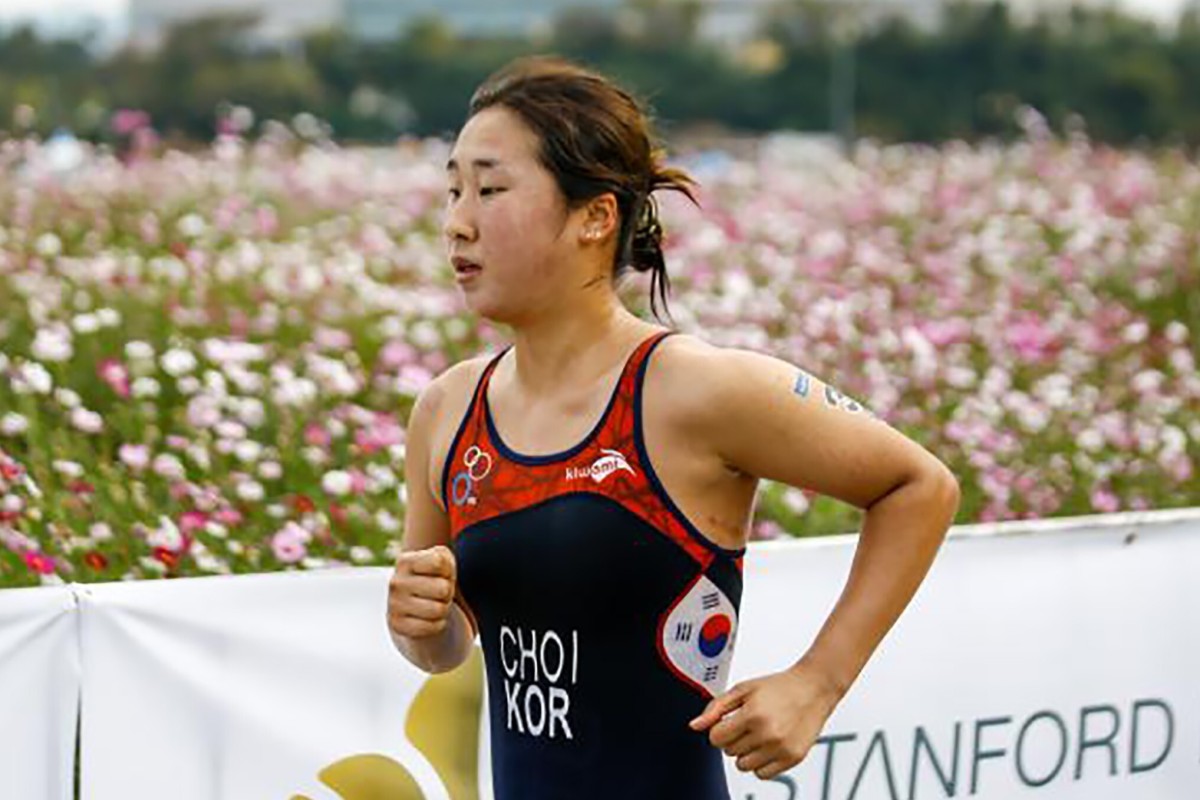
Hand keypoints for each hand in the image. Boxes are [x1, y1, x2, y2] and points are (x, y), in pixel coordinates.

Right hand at [387, 545, 457, 639]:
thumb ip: (443, 556)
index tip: (439, 573)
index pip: (439, 563)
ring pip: (439, 610)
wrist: (417, 602)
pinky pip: (431, 627)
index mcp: (405, 561)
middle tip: (438, 592)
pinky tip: (428, 618)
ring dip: (443, 608)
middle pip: (443, 589)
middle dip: (447, 592)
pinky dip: (437, 624)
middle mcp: (396, 582)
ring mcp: (394, 604)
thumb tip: (439, 557)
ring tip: (433, 603)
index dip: (447, 570)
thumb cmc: (433, 576)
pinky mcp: (397, 625)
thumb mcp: (441, 559)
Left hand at [688, 662, 843, 779]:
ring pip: (743, 766)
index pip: (716, 738)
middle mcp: (767, 734)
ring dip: (745, 753)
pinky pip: (762, 774)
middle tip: (748, 723)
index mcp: (752, 714)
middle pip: (729, 752)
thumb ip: (716, 707)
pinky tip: (768, 745)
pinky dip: (760, 763)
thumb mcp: (743, 689)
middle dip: (733, 738)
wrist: (813, 688)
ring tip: (758, 734)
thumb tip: (694, 726)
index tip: (729, 721)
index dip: (719, 729)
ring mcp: (781, 748)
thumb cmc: (777, 687)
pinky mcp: (793, 758)